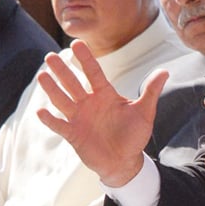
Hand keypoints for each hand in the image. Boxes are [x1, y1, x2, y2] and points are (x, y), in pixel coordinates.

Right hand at [35, 41, 168, 186]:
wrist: (125, 162)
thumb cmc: (134, 136)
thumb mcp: (144, 112)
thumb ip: (151, 91)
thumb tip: (165, 71)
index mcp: (105, 95)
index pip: (94, 72)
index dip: (85, 59)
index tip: (77, 43)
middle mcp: (89, 103)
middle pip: (73, 83)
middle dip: (62, 70)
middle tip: (50, 56)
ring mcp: (80, 118)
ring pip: (62, 101)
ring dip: (52, 89)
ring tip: (42, 75)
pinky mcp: (74, 135)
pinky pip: (59, 126)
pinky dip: (50, 120)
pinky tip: (40, 111)